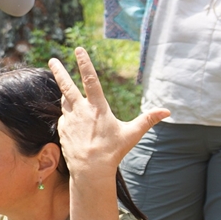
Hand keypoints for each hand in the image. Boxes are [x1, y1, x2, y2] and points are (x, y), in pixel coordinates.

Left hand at [48, 48, 168, 174]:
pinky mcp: (62, 130)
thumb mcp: (132, 134)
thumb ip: (148, 120)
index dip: (84, 63)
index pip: (90, 79)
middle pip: (66, 86)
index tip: (78, 49)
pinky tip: (75, 123)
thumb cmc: (113, 151)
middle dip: (59, 71)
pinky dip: (68, 115)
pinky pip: (64, 118)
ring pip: (65, 101)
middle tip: (52, 59)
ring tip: (69, 93)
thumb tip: (167, 112)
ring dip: (66, 94)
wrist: (90, 170)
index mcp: (97, 107)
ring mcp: (69, 120)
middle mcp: (80, 110)